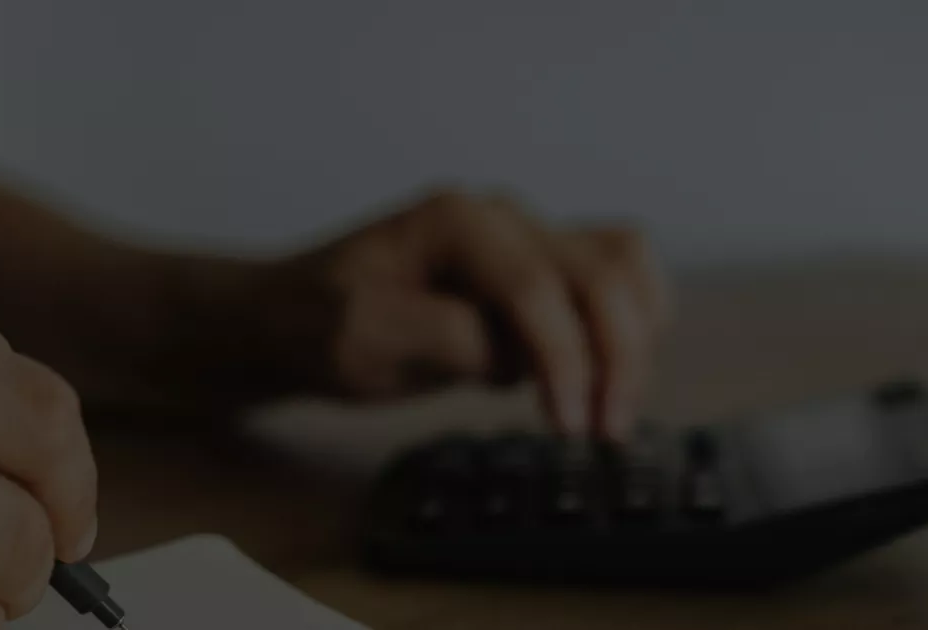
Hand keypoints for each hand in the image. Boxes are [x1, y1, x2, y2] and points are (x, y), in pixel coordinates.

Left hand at [284, 189, 671, 436]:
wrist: (292, 316)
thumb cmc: (317, 325)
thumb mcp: (362, 340)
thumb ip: (444, 339)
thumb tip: (516, 357)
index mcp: (454, 220)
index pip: (536, 285)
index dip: (564, 357)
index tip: (568, 425)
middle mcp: (501, 217)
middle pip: (600, 271)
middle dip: (617, 355)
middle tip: (605, 432)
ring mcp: (524, 237)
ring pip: (623, 264)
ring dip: (635, 337)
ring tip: (610, 410)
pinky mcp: (537, 269)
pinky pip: (613, 279)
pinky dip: (627, 325)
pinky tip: (595, 379)